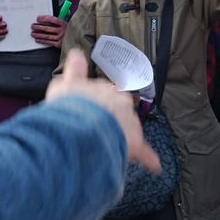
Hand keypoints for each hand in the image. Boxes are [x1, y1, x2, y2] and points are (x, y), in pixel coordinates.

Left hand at [31, 15, 66, 48]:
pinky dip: (42, 41)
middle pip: (47, 28)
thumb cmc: (68, 31)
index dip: (44, 18)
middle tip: (33, 26)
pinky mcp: (59, 44)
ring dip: (38, 34)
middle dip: (38, 27)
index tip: (38, 18)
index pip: (52, 19)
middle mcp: (62, 30)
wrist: (76, 40)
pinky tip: (37, 39)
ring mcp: (60, 38)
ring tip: (33, 33)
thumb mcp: (65, 24)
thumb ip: (56, 22)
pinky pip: (48, 42)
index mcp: (63, 23)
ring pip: (46, 36)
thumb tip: (44, 20)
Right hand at [47, 50, 161, 173]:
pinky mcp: (134, 144)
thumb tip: (77, 54)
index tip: (98, 108)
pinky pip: (144, 152)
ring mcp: (129, 123)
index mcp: (107, 90)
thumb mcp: (65, 85)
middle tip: (98, 131)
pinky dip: (149, 158)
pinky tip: (155, 165)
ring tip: (107, 148)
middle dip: (113, 120)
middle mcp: (122, 104)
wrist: (81, 126)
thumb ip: (74, 71)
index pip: (110, 94)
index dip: (102, 103)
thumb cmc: (70, 107)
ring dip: (122, 138)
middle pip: (121, 113)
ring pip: (129, 131)